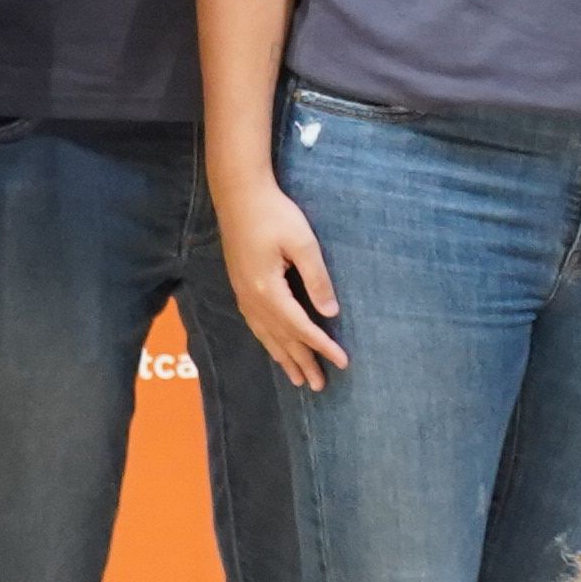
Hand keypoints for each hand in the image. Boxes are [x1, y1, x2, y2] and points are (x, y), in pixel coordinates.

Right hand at [221, 183, 347, 388]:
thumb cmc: (275, 213)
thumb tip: (330, 312)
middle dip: (302, 362)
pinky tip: (274, 347)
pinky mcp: (240, 286)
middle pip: (281, 338)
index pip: (300, 327)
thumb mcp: (303, 243)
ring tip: (297, 378)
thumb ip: (316, 278)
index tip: (342, 363)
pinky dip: (268, 341)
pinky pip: (256, 325)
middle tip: (319, 386)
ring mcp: (243, 294)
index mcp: (267, 289)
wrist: (239, 195)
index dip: (322, 346)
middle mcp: (252, 298)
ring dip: (283, 358)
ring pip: (266, 335)